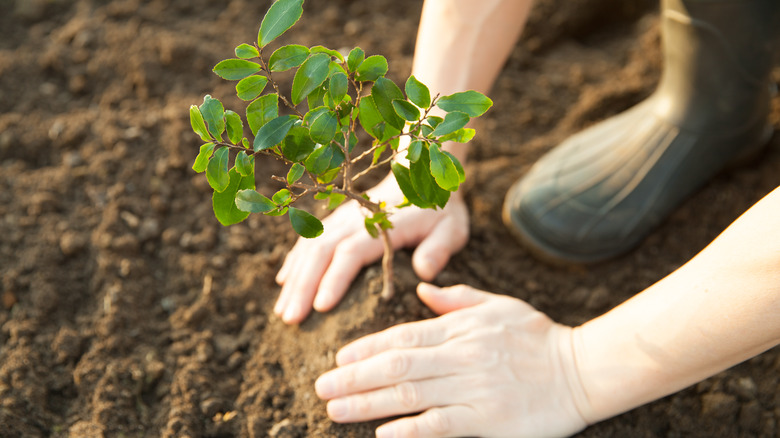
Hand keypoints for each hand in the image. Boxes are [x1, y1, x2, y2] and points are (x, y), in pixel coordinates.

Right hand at [274, 176, 468, 323]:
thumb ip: (438, 249)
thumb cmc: (438, 211)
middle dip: (303, 286)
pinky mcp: (335, 221)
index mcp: (381, 225)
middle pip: (321, 252)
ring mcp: (341, 218)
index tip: (320, 307)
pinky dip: (294, 261)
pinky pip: (308, 240)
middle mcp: (354, 220)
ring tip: (283, 312)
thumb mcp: (451, 228)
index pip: (351, 253)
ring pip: (309, 247)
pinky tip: (284, 283)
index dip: (334, 279)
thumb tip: (424, 272)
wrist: (421, 177)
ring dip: (294, 279)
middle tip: (291, 319)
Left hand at [315, 283, 588, 437]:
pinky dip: (410, 429)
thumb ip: (457, 299)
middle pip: (397, 366)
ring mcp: (474, 389)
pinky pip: (441, 425)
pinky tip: (382, 434)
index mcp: (461, 328)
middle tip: (321, 386)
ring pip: (410, 395)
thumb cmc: (538, 337)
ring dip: (368, 403)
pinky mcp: (488, 419)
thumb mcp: (498, 305)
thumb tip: (422, 289)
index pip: (403, 336)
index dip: (367, 348)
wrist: (584, 369)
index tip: (339, 357)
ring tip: (335, 409)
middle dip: (354, 377)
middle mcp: (461, 356)